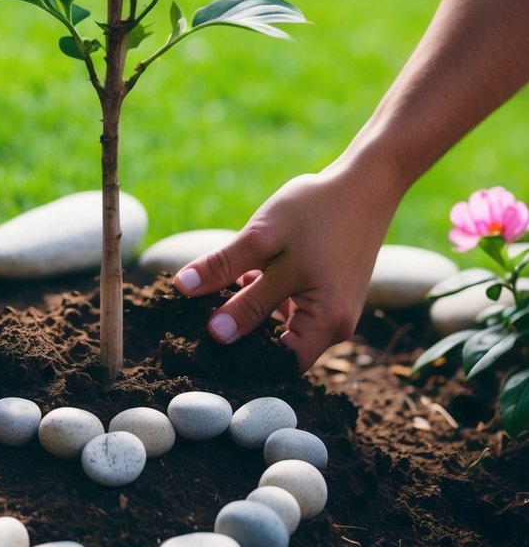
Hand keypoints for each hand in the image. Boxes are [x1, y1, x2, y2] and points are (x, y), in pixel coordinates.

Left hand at [173, 164, 398, 371]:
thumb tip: (183, 291)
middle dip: (241, 334)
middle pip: (278, 348)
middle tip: (200, 318)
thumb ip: (223, 268)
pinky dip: (267, 298)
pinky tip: (244, 278)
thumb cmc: (318, 209)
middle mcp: (335, 326)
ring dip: (252, 313)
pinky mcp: (331, 295)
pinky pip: (293, 310)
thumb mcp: (262, 237)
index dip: (239, 357)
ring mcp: (335, 311)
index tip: (202, 342)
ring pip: (282, 327)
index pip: (276, 364)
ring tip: (217, 294)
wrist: (364, 182)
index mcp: (324, 321)